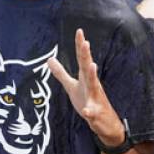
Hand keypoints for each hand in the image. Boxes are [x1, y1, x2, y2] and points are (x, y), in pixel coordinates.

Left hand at [48, 29, 123, 146]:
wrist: (105, 122)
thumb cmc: (88, 101)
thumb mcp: (71, 86)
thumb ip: (61, 73)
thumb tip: (49, 59)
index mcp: (85, 78)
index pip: (82, 59)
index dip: (80, 46)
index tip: (79, 31)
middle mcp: (92, 85)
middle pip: (88, 68)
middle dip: (86, 55)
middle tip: (85, 42)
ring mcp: (95, 98)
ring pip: (94, 86)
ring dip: (92, 76)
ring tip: (92, 65)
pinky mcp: (95, 113)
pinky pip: (92, 112)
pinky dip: (90, 111)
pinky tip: (87, 110)